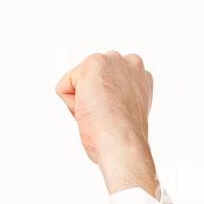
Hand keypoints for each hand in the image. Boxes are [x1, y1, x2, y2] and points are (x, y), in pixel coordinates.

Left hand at [55, 52, 157, 195]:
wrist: (123, 143)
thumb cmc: (122, 140)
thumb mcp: (125, 113)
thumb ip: (117, 99)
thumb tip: (101, 102)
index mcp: (140, 76)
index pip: (104, 86)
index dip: (103, 106)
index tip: (115, 117)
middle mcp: (131, 62)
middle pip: (89, 82)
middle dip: (92, 100)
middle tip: (106, 116)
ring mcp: (113, 60)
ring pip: (76, 83)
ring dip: (81, 102)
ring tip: (99, 114)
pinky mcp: (94, 63)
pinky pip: (63, 87)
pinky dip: (70, 104)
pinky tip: (89, 110)